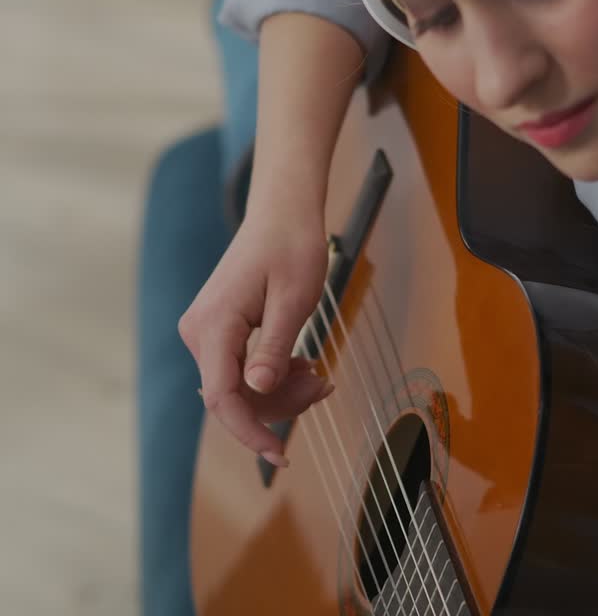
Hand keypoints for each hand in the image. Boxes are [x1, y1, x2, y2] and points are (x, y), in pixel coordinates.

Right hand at [179, 209, 333, 465]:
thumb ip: (273, 347)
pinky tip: (303, 366)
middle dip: (280, 404)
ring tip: (320, 376)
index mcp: (213, 327)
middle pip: (234, 398)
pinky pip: (241, 369)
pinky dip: (273, 375)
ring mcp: (206, 333)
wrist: (283, 213)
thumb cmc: (293, 248)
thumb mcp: (294, 300)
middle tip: (325, 387)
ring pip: (240, 387)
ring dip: (280, 391)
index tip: (282, 456)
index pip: (223, 399)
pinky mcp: (218, 331)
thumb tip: (256, 390)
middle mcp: (199, 333)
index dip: (251, 433)